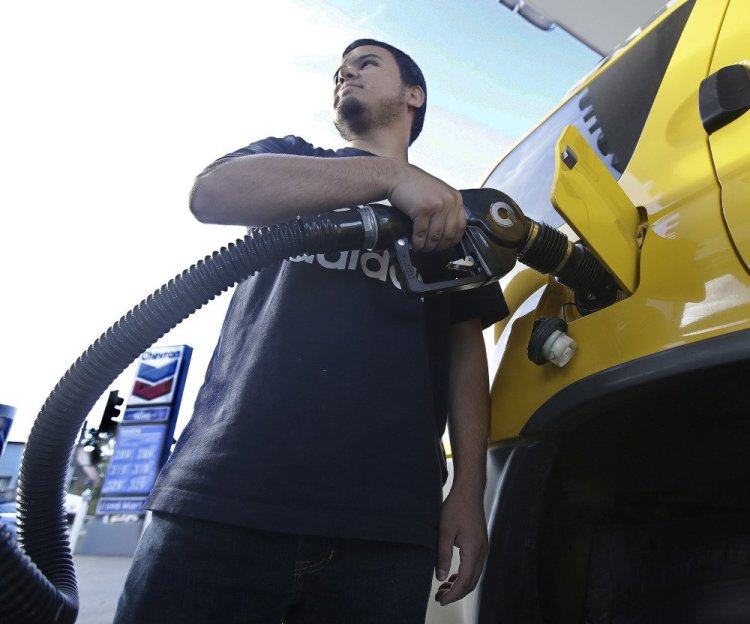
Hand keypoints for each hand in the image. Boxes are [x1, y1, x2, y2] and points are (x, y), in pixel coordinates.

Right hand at [387, 163, 465, 251]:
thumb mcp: (439, 194)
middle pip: (448, 234)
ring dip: (428, 246)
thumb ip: (447, 210)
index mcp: (455, 198)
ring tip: (422, 247)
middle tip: (431, 248)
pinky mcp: (422, 210)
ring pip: (435, 236)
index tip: (445, 245)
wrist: (398, 176)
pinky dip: (418, 242)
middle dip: (439, 245)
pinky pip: (422, 233)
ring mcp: (436, 205)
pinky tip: (415, 242)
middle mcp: (449, 201)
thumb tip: (448, 233)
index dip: (452, 240)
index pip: (461, 226)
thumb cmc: (416, 186)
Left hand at [434, 490, 487, 605]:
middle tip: (439, 598)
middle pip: (472, 582)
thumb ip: (443, 555)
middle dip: (456, 593)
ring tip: (443, 589)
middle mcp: (482, 552)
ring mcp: (483, 548)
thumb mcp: (444, 530)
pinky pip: (474, 566)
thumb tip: (440, 577)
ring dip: (460, 585)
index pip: (465, 581)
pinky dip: (464, 575)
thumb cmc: (456, 507)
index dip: (453, 594)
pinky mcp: (480, 544)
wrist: (469, 491)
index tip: (441, 600)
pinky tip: (452, 576)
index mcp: (474, 550)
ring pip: (474, 575)